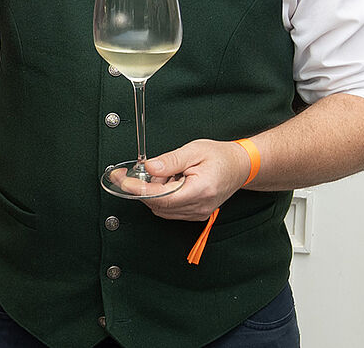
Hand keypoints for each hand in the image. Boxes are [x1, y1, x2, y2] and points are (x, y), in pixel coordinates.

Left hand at [136, 139, 253, 220]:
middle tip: (127, 174)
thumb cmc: (220, 157)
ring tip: (161, 173)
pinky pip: (170, 210)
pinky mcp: (195, 213)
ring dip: (152, 193)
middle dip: (140, 190)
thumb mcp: (194, 150)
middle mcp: (199, 206)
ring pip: (162, 209)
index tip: (123, 181)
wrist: (240, 166)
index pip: (162, 196)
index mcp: (200, 190)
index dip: (139, 189)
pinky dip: (161, 197)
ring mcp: (198, 213)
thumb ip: (170, 160)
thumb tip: (149, 167)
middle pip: (159, 205)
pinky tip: (167, 182)